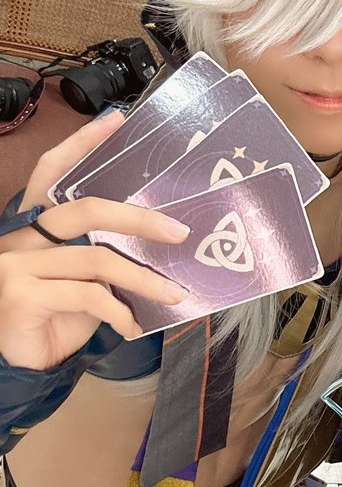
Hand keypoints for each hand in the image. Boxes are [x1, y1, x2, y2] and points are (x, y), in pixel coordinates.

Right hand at [0, 112, 189, 369]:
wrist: (16, 366)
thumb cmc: (53, 319)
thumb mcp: (82, 282)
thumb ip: (103, 257)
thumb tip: (160, 243)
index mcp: (33, 225)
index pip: (51, 172)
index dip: (81, 144)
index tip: (116, 120)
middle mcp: (20, 237)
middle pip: (85, 210)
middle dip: (138, 219)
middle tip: (180, 231)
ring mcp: (16, 264)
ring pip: (96, 259)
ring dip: (143, 279)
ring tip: (173, 294)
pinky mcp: (21, 294)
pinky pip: (87, 295)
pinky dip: (118, 312)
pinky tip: (130, 327)